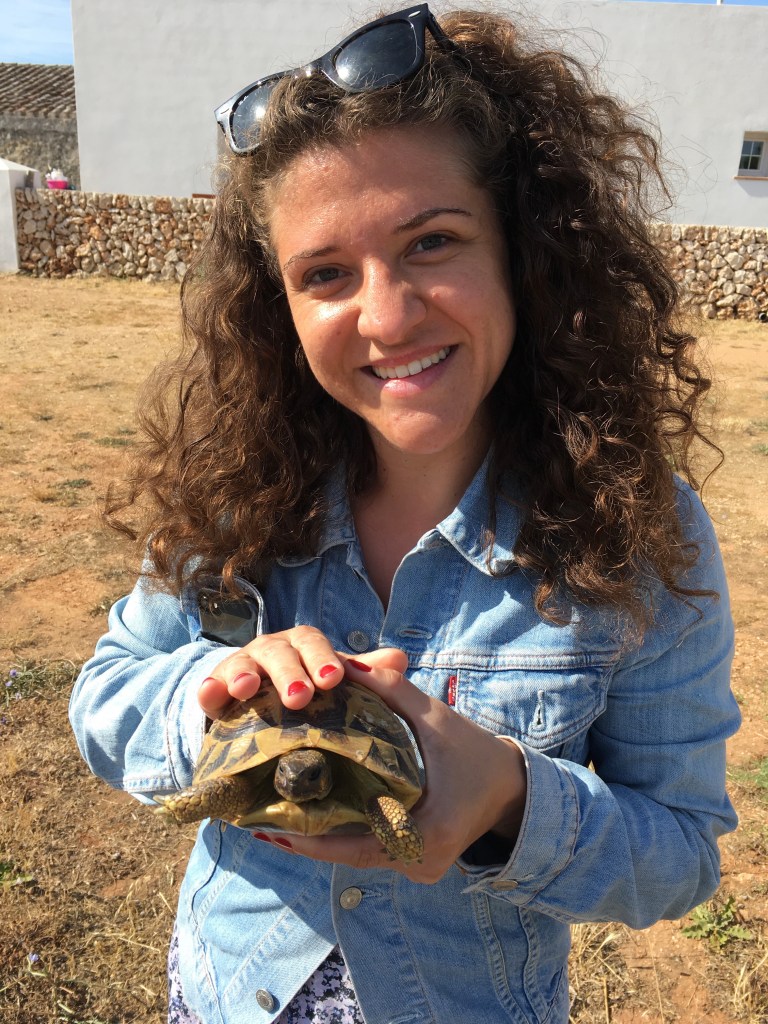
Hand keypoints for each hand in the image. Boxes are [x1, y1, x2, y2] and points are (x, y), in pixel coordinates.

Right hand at [197, 629, 406, 718]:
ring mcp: (240, 667)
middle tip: (300, 697)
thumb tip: (399, 659)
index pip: (315, 644)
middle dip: (289, 672)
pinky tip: (210, 695)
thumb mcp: (331, 680)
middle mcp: (272, 650)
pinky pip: (209, 686)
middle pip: (280, 653)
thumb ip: (364, 674)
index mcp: (303, 645)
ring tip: (247, 689)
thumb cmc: (305, 687)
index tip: (335, 679)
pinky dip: (209, 689)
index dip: (324, 659)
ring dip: (244, 675)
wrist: (256, 702)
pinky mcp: (214, 689)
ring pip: (243, 665)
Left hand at [255, 654, 527, 884]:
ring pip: (355, 854)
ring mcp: (415, 866)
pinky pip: (367, 849)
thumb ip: (391, 689)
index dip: (309, 838)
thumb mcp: (436, 717)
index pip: (355, 846)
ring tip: (271, 818)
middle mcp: (417, 862)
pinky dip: (340, 834)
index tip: (268, 827)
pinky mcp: (412, 861)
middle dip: (304, 837)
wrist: (513, 786)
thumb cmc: (476, 752)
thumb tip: (342, 662)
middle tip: (257, 820)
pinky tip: (309, 817)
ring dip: (318, 836)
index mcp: (426, 835)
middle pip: (347, 854)